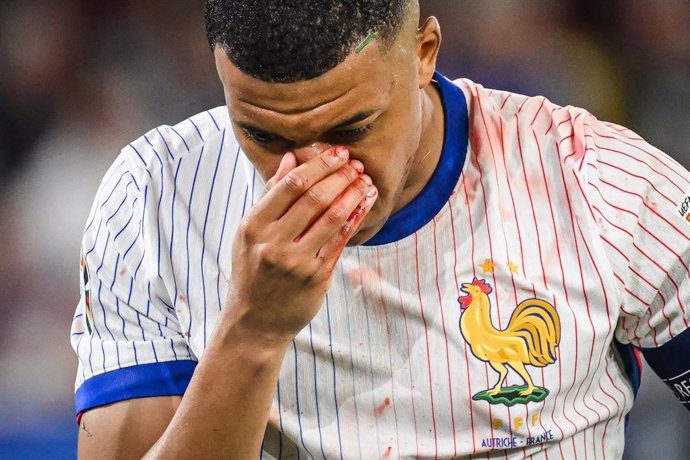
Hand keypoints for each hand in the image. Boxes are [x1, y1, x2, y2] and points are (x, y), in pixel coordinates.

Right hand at [224, 146, 377, 343]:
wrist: (255, 322)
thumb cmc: (253, 270)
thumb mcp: (250, 232)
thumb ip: (270, 194)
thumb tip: (292, 156)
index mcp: (253, 226)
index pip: (291, 184)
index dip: (319, 164)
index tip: (338, 152)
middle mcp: (273, 242)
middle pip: (314, 197)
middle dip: (341, 175)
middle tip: (357, 164)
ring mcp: (295, 262)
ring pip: (332, 217)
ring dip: (353, 194)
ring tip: (366, 181)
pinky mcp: (315, 277)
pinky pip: (341, 241)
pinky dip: (355, 219)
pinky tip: (364, 205)